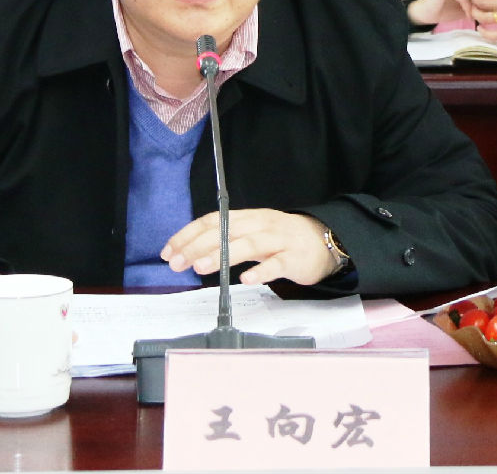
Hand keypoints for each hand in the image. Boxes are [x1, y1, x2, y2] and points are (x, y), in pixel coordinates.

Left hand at [162, 209, 339, 286]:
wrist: (326, 240)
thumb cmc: (284, 239)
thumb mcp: (255, 234)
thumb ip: (229, 240)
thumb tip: (194, 252)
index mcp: (248, 217)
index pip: (213, 221)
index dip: (189, 234)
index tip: (170, 250)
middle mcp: (261, 224)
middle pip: (225, 230)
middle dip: (197, 245)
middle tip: (178, 262)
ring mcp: (278, 240)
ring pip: (248, 244)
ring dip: (222, 255)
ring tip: (201, 267)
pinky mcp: (294, 258)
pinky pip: (276, 264)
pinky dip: (261, 271)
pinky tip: (246, 279)